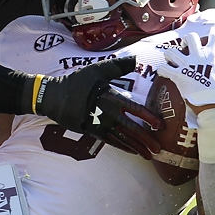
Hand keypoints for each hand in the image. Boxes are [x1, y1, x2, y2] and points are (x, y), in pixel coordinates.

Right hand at [23, 58, 161, 159]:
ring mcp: (99, 124)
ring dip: (137, 147)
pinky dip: (123, 147)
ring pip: (122, 138)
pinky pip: (111, 142)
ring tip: (149, 155)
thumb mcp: (98, 69)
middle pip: (131, 128)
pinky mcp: (92, 131)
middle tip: (158, 148)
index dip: (148, 117)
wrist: (54, 97)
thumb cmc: (77, 81)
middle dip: (146, 139)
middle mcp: (107, 113)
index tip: (160, 125)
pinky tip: (132, 151)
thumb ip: (119, 65)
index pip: (134, 109)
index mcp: (111, 97)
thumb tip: (135, 59)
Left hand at [160, 26, 214, 110]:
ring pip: (172, 51)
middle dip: (187, 41)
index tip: (210, 36)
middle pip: (190, 37)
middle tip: (187, 48)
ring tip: (172, 59)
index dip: (212, 34)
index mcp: (214, 54)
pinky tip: (164, 72)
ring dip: (171, 55)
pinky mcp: (178, 75)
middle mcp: (199, 56)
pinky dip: (163, 70)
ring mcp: (187, 65)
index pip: (214, 35)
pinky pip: (164, 68)